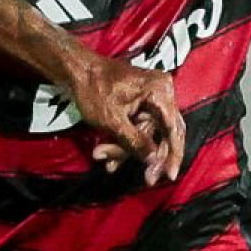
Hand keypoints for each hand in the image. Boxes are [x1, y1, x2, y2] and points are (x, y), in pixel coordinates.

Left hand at [62, 49, 185, 184]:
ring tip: (101, 157)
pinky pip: (139, 128)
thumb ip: (135, 142)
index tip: (170, 175)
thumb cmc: (93, 90)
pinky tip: (107, 158)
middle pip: (163, 134)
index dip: (173, 154)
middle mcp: (162, 93)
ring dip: (126, 150)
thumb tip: (154, 161)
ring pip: (148, 134)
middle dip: (146, 156)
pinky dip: (125, 142)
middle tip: (146, 180)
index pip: (173, 129)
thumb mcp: (112, 121)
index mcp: (159, 91)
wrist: (76, 70)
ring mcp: (152, 98)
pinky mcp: (141, 104)